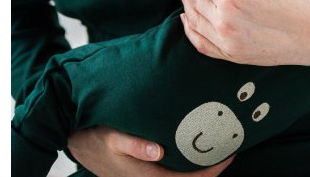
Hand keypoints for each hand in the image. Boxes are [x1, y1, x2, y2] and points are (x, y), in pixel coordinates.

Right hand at [67, 126, 233, 175]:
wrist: (77, 142)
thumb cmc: (95, 138)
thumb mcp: (112, 138)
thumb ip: (133, 144)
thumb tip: (157, 151)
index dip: (213, 171)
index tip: (230, 153)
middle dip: (213, 168)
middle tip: (232, 145)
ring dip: (202, 165)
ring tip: (219, 143)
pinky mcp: (148, 171)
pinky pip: (175, 171)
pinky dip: (189, 162)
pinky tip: (196, 145)